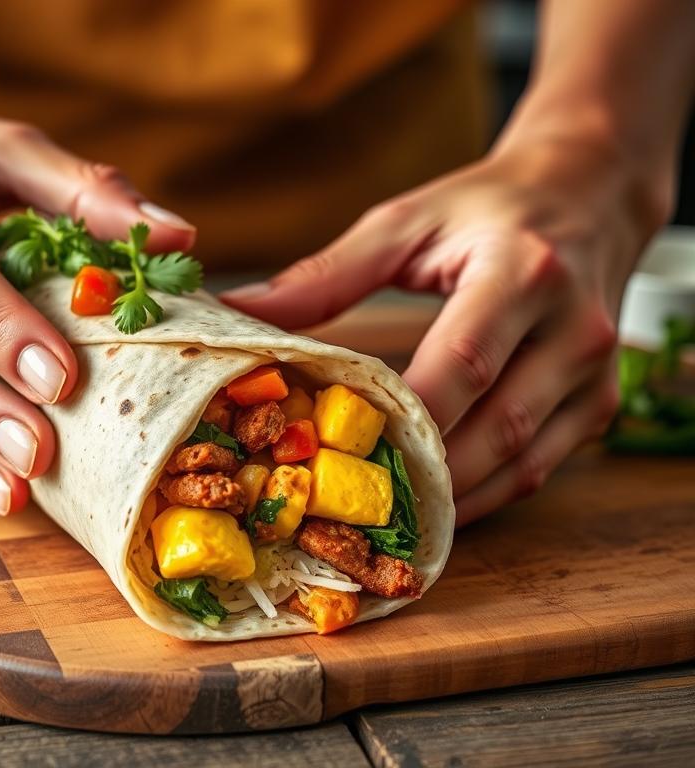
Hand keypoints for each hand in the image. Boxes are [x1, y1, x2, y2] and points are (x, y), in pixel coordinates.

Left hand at [222, 136, 668, 524]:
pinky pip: (538, 469)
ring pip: (522, 464)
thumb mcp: (404, 224)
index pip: (462, 363)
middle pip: (498, 427)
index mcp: (523, 272)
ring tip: (382, 521)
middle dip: (423, 476)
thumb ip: (324, 276)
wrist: (586, 195)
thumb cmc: (486, 210)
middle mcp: (574, 328)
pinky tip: (432, 505)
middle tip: (349, 507)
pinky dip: (483, 495)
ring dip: (452, 501)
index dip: (404, 418)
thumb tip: (238, 311)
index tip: (335, 453)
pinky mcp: (598, 404)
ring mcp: (595, 374)